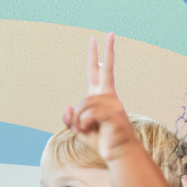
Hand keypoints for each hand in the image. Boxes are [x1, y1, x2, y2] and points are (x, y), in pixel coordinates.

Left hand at [63, 33, 140, 162]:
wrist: (118, 153)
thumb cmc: (100, 140)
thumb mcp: (78, 129)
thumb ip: (70, 119)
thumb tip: (68, 107)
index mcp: (101, 96)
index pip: (99, 71)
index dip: (98, 55)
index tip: (100, 38)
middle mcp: (108, 96)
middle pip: (104, 71)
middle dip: (106, 51)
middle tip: (110, 33)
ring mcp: (112, 104)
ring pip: (84, 104)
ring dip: (79, 120)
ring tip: (86, 129)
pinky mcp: (113, 115)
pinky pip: (88, 114)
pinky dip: (83, 124)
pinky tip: (89, 130)